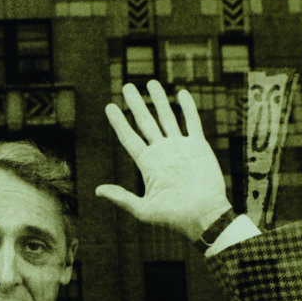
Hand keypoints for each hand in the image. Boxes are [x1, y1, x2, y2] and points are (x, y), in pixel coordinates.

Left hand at [96, 81, 231, 239]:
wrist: (204, 216)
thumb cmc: (173, 218)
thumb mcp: (143, 210)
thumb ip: (122, 198)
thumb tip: (98, 191)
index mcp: (147, 164)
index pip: (129, 138)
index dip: (119, 122)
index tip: (109, 107)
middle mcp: (162, 152)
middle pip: (145, 122)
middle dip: (136, 104)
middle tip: (126, 86)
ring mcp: (180, 148)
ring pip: (167, 117)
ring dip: (159, 100)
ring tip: (151, 83)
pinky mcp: (199, 147)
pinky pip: (192, 122)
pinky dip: (187, 108)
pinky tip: (181, 94)